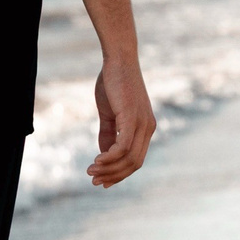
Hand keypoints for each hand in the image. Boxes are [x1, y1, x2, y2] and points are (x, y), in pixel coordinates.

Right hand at [87, 55, 153, 187]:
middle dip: (113, 176)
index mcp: (145, 128)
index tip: (102, 180)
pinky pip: (123, 147)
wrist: (118, 60)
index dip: (119, 174)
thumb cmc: (113, 83)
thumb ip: (108, 133)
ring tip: (90, 171)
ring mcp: (142, 124)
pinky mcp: (132, 118)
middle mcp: (148, 128)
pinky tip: (96, 160)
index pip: (135, 160)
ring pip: (128, 158)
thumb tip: (104, 155)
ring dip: (108, 169)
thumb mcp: (110, 113)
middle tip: (94, 180)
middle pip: (134, 164)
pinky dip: (110, 157)